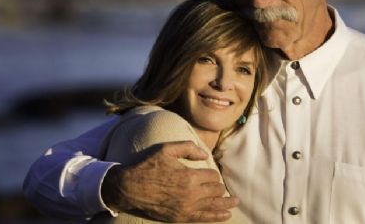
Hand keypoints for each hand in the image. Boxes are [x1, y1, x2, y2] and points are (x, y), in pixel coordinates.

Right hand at [101, 140, 238, 221]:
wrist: (130, 188)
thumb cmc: (148, 166)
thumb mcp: (166, 149)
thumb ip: (188, 147)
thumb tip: (205, 154)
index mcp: (189, 176)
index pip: (212, 176)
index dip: (212, 174)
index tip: (208, 174)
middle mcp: (191, 194)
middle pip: (215, 191)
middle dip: (219, 188)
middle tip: (219, 186)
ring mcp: (186, 208)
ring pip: (214, 206)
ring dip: (226, 204)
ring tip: (235, 202)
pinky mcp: (181, 218)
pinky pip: (204, 218)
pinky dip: (217, 217)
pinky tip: (226, 215)